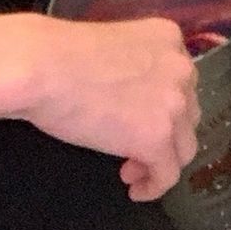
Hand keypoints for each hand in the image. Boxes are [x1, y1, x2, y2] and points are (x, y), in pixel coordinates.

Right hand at [18, 16, 201, 201]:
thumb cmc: (58, 55)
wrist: (43, 68)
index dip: (162, 107)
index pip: (179, 81)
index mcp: (168, 39)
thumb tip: (128, 99)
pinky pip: (168, 174)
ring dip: (160, 160)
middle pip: (186, 113)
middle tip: (133, 149)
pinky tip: (137, 191)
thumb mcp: (111, 50)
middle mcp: (181, 69)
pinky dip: (155, 187)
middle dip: (164, 133)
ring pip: (184, 145)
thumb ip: (132, 70)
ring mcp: (174, 104)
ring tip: (131, 170)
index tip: (138, 120)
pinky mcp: (157, 138)